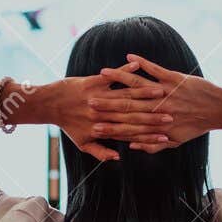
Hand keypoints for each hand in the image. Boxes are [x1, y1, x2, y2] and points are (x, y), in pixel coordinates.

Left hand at [4, 65, 172, 161]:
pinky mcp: (93, 82)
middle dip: (154, 116)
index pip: (131, 134)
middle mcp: (103, 114)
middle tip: (172, 116)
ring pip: (126, 95)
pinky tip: (137, 64)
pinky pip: (112, 76)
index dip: (149, 136)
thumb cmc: (68, 124)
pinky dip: (124, 70)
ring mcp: (99, 97)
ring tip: (161, 92)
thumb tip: (118, 157)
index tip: (166, 137)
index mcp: (103, 129)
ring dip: (144, 93)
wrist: (49, 104)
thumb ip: (101, 152)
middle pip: (133, 116)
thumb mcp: (83, 143)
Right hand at [88, 55, 221, 152]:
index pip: (127, 125)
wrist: (219, 110)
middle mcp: (157, 108)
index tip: (92, 123)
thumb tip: (131, 145)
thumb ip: (152, 145)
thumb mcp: (174, 141)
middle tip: (88, 100)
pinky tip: (129, 57)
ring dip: (118, 78)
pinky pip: (154, 69)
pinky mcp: (174, 79)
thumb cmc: (196, 127)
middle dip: (106, 102)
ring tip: (101, 72)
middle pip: (126, 105)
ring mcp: (165, 92)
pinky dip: (142, 63)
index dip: (109, 124)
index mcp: (155, 123)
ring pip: (137, 85)